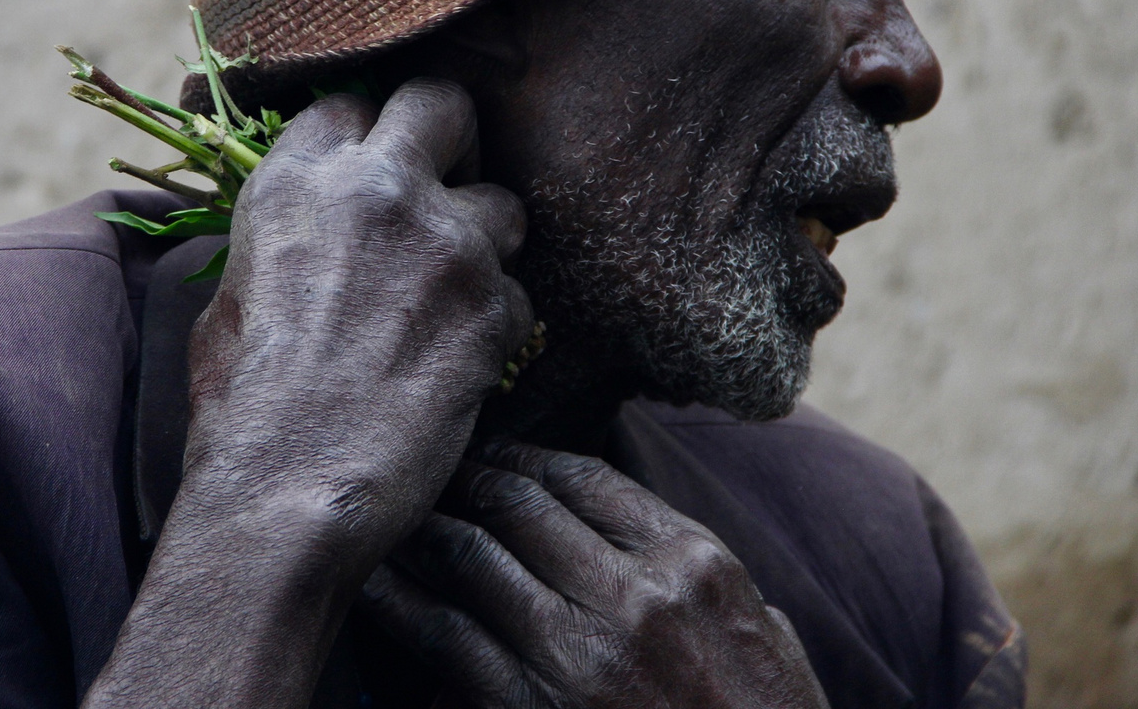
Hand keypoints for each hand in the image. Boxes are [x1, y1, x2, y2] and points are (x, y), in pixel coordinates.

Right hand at [89, 80, 530, 708]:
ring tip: (455, 301)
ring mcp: (444, 242)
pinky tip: (461, 368)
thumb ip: (282, 243)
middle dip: (452, 139)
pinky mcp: (493, 304)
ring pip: (505, 204)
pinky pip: (520, 295)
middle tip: (447, 188)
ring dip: (488, 245)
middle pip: (443, 104)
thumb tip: (306, 237)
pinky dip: (498, 327)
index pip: (351, 104)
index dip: (367, 136)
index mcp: (294, 183)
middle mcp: (375, 190)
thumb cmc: (241, 411)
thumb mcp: (229, 301)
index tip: (374, 170)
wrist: (288, 493)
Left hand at [360, 440, 828, 708]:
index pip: (586, 476)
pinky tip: (372, 583)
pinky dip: (401, 603)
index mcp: (694, 561)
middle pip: (519, 502)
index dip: (527, 455)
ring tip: (400, 518)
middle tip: (435, 473)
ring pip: (473, 554)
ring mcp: (580, 653)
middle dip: (468, 481)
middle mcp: (635, 593)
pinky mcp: (531, 708)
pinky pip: (446, 638)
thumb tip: (633, 537)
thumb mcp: (765, 635)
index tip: (497, 454)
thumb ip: (697, 576)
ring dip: (427, 529)